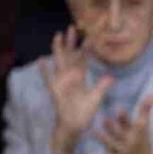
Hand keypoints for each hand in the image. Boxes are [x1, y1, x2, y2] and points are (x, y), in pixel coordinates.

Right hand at [41, 26, 115, 153]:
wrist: (74, 126)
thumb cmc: (83, 112)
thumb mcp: (95, 98)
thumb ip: (102, 87)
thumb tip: (111, 77)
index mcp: (80, 77)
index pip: (84, 59)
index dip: (87, 47)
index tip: (91, 34)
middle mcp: (70, 77)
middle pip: (70, 55)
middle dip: (71, 42)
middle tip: (73, 27)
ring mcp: (62, 83)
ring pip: (60, 63)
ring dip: (59, 50)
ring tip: (58, 36)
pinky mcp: (56, 92)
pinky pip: (49, 80)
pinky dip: (45, 72)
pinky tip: (42, 61)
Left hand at [84, 89, 152, 153]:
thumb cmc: (142, 140)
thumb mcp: (145, 125)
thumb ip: (146, 108)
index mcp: (134, 131)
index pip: (130, 122)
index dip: (124, 116)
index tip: (119, 108)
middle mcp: (128, 141)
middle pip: (119, 133)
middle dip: (112, 127)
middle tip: (103, 119)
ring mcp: (122, 152)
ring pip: (111, 145)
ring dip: (103, 139)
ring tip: (94, 133)